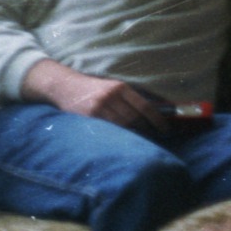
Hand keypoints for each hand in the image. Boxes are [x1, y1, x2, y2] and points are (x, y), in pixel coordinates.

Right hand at [20, 59, 166, 134]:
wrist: (64, 86)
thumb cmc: (91, 89)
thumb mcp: (111, 88)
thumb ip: (127, 99)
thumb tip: (151, 115)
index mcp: (120, 87)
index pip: (145, 106)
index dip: (157, 120)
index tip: (166, 130)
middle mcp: (111, 95)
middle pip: (135, 118)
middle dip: (147, 131)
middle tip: (155, 141)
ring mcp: (100, 107)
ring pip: (123, 127)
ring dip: (134, 137)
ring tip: (142, 145)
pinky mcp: (89, 117)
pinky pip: (108, 131)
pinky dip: (118, 138)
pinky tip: (123, 144)